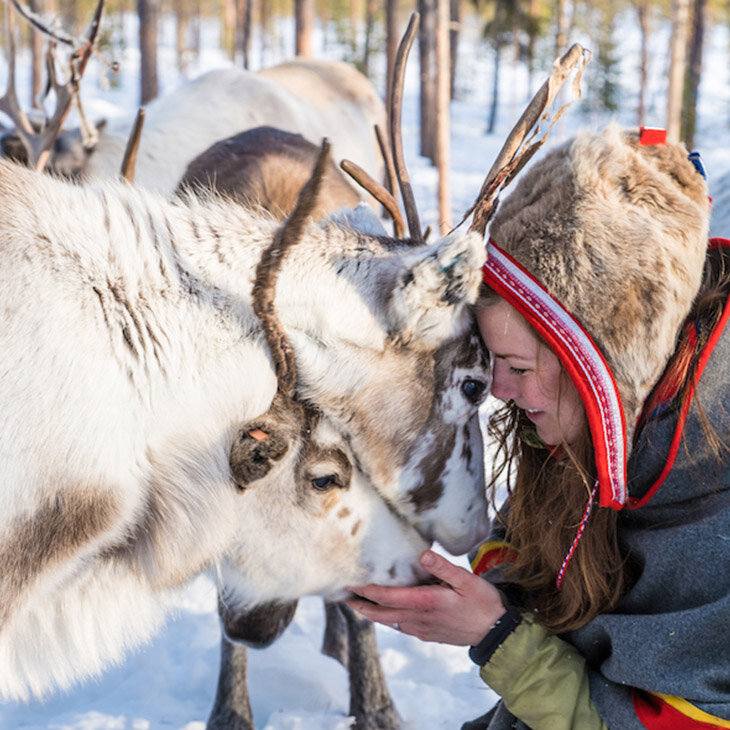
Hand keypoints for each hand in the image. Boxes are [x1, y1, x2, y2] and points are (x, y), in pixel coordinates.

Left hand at [345, 549, 505, 645]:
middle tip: (342, 596)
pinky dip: (387, 618)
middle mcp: (420, 618)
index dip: (367, 590)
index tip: (350, 582)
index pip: (388, 597)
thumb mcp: (467, 580)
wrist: (497, 633)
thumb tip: (422, 555)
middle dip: (360, 605)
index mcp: (426, 603)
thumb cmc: (483, 603)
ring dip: (372, 612)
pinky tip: (385, 611)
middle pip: (381, 614)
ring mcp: (422, 629)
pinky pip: (401, 626)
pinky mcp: (428, 634)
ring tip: (357, 602)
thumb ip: (443, 567)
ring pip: (389, 622)